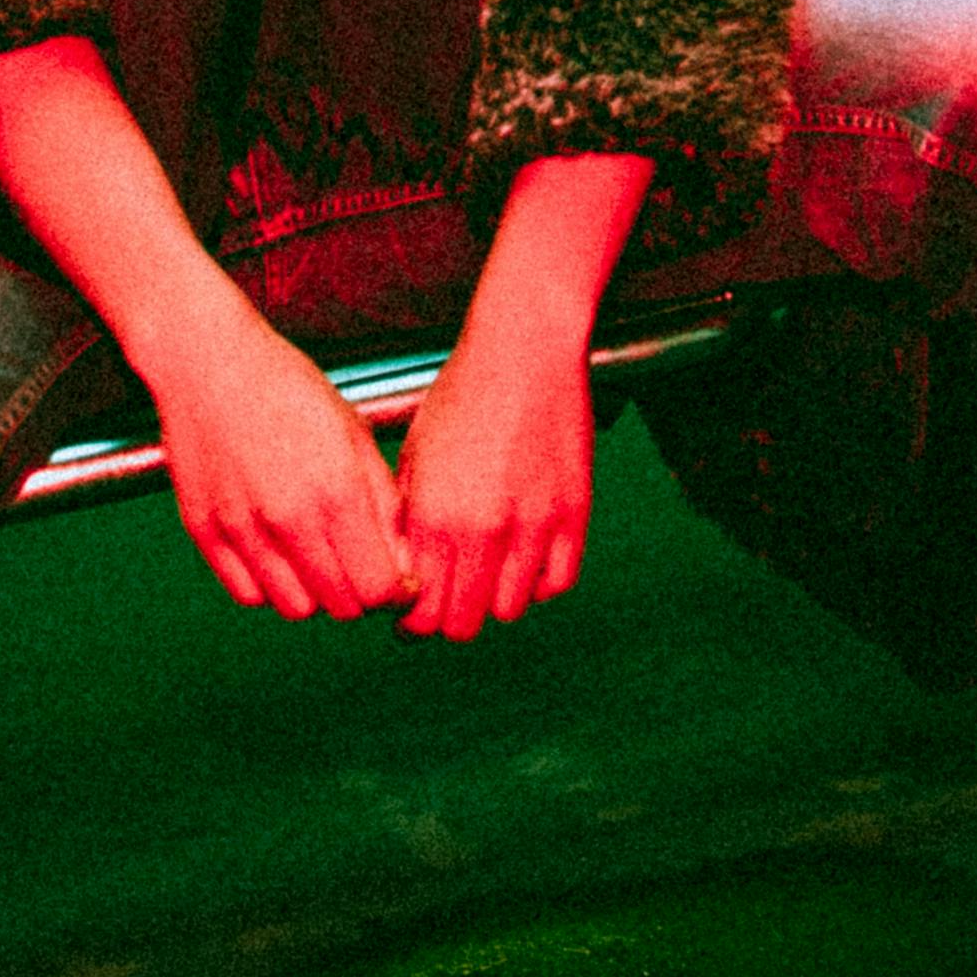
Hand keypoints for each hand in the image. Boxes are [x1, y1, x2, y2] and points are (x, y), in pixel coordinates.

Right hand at [144, 290, 415, 621]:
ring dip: (314, 594)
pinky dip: (268, 585)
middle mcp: (288, 518)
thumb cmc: (287, 388)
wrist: (207, 360)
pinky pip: (249, 593)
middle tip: (355, 563)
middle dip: (358, 593)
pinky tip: (277, 552)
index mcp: (337, 492)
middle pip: (341, 607)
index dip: (396, 590)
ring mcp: (241, 528)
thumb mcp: (354, 435)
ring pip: (294, 609)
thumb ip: (383, 505)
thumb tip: (402, 566)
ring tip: (315, 557)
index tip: (395, 577)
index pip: (379, 589)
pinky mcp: (204, 531)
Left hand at [391, 325, 592, 639]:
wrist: (523, 352)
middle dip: (450, 618)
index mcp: (434, 518)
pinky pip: (558, 583)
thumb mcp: (413, 458)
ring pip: (511, 610)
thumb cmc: (460, 398)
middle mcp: (483, 531)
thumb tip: (403, 574)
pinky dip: (540, 583)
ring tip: (487, 572)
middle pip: (464, 624)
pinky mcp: (573, 515)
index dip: (413, 622)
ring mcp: (534, 526)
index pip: (420, 614)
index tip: (414, 612)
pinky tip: (525, 559)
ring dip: (494, 599)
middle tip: (448, 599)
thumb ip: (408, 523)